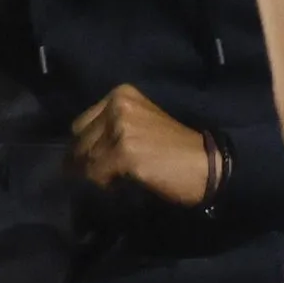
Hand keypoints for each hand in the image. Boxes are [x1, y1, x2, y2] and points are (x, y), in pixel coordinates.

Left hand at [71, 83, 211, 205]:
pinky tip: (120, 187)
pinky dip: (103, 186)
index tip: (89, 164)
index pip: (80, 124)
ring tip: (112, 184)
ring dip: (94, 177)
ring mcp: (121, 129)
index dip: (82, 147)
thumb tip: (77, 152)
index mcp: (121, 95)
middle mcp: (118, 106)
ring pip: (85, 160)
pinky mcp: (124, 153)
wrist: (206, 164)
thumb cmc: (175, 148)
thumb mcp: (141, 122)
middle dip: (84, 163)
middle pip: (79, 141)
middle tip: (98, 179)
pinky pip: (96, 175)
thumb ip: (111, 127)